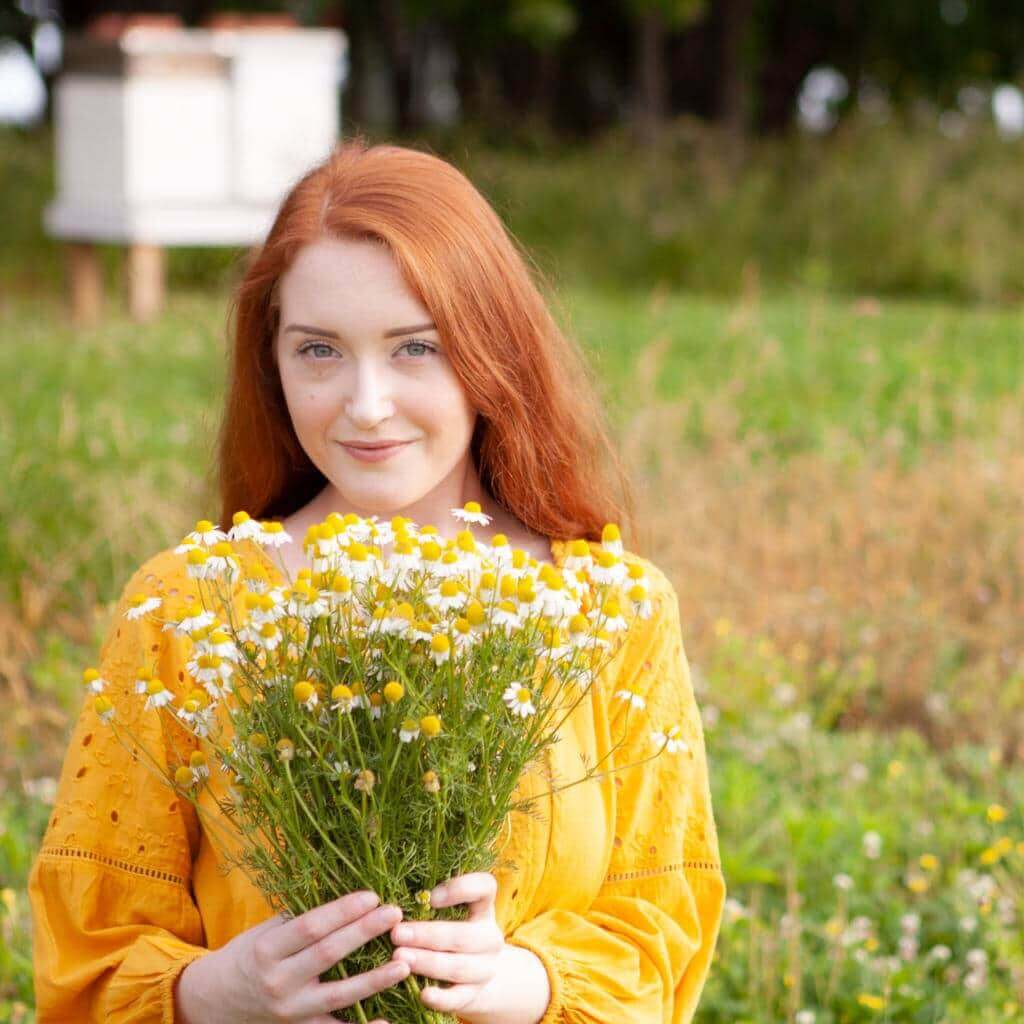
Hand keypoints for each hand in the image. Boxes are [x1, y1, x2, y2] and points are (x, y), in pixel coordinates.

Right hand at [175, 889, 410, 1023]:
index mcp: (268, 949)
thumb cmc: (250, 953)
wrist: (218, 999)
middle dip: (364, 932)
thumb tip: (345, 894)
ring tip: (404, 963)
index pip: (311, 927)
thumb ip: (301, 917)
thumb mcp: (266, 930)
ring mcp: (291, 1010)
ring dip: (374, 980)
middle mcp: (278, 981)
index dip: (342, 911)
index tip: (372, 895)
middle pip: (328, 954)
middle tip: (394, 913)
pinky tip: (388, 1021)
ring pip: (338, 995)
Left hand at [388, 872, 550, 1023]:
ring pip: (459, 966)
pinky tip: (423, 994)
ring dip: (428, 962)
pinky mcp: (473, 994)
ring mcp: (484, 967)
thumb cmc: (450, 930)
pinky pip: (459, 997)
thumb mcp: (449, 912)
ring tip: (399, 957)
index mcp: (483, 907)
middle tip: (397, 933)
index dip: (462, 889)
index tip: (431, 897)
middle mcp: (488, 937)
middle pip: (464, 935)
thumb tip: (389, 897)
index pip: (484, 888)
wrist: (474, 972)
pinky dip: (442, 998)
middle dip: (427, 935)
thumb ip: (427, 902)